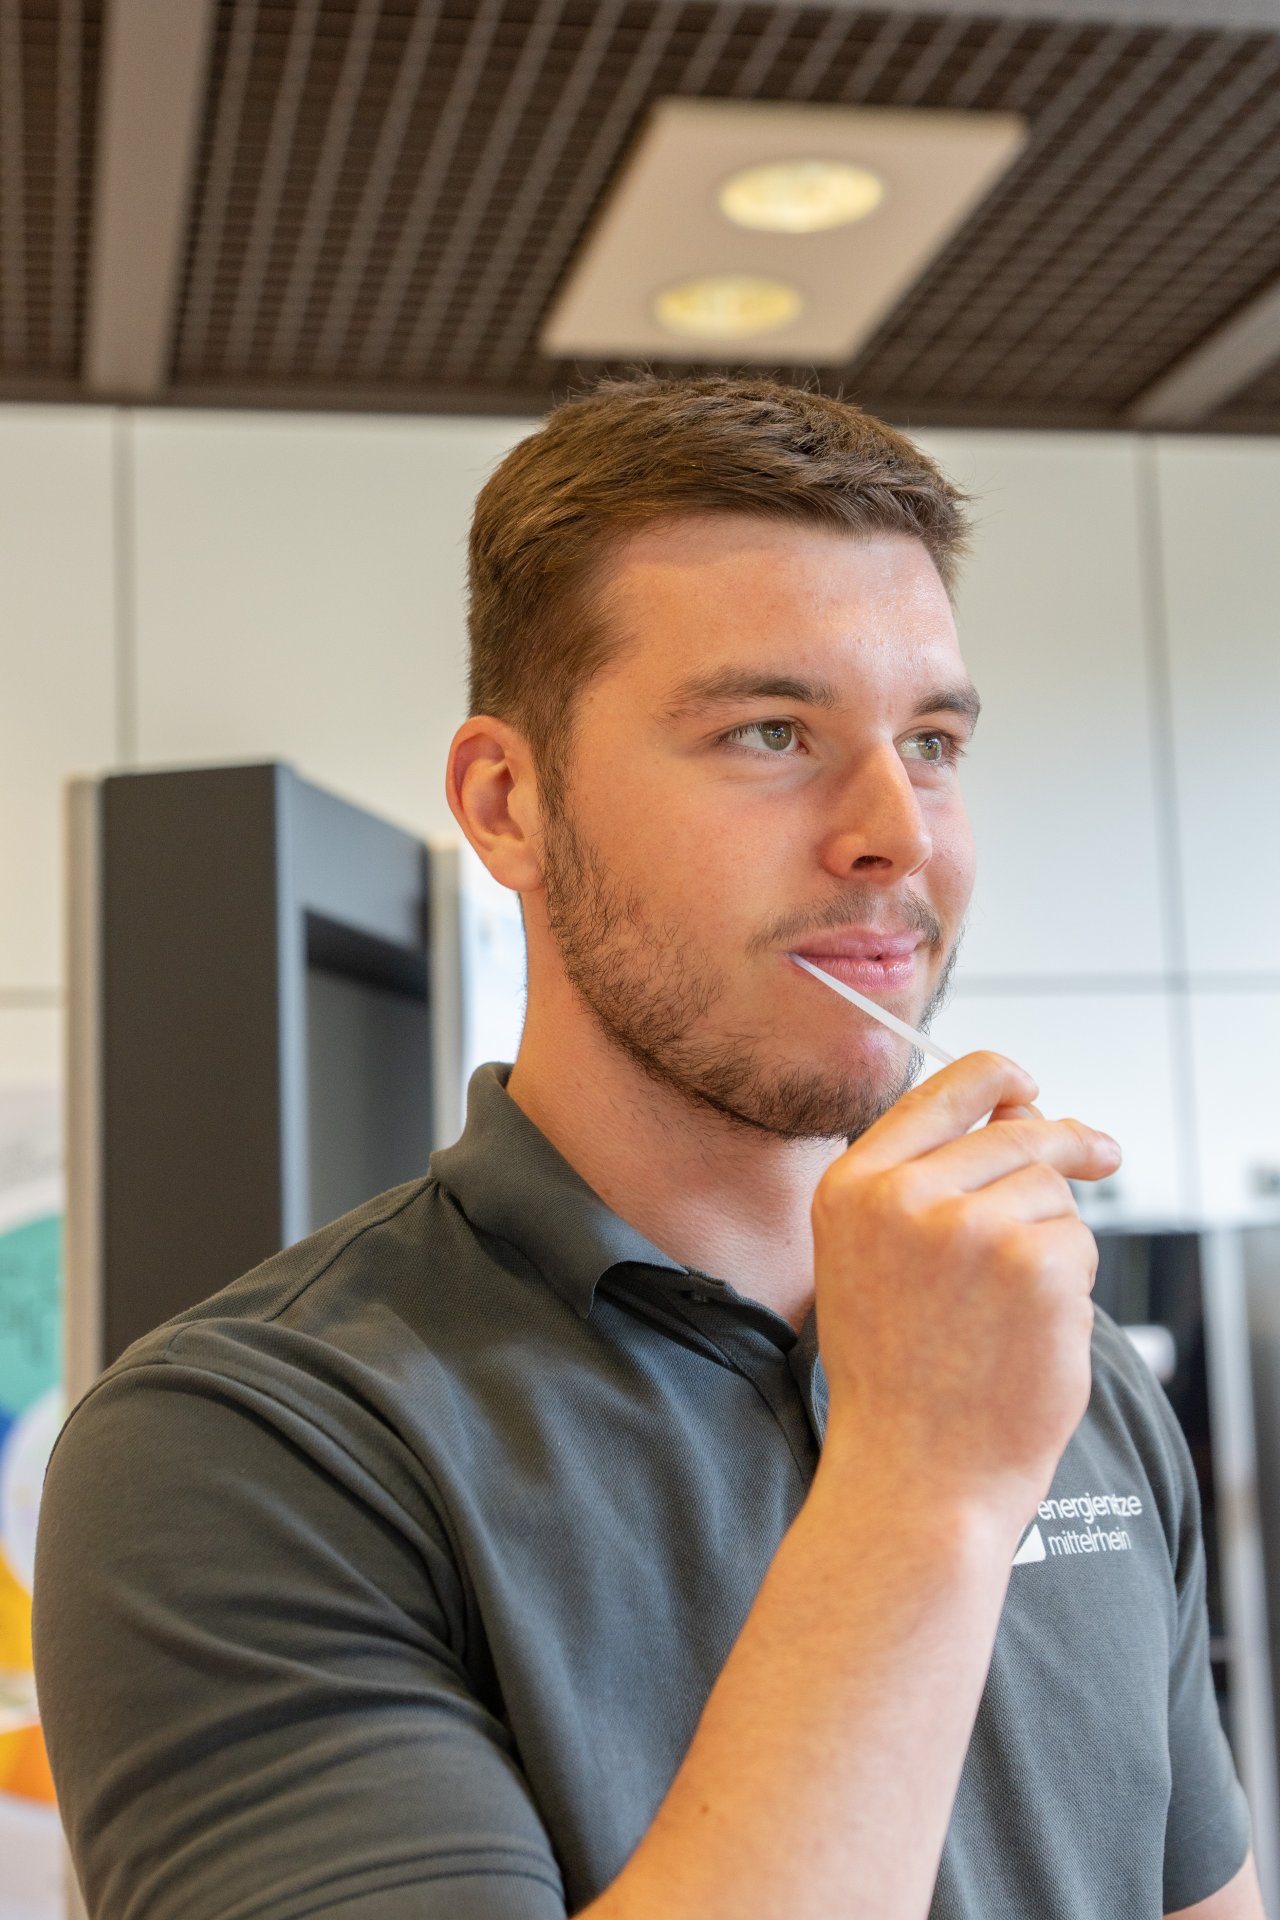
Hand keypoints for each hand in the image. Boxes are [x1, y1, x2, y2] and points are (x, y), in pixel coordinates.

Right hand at [811, 1051, 1121, 1538]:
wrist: (915, 1475)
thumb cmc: (898, 1380)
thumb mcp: (869, 1260)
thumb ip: (923, 1181)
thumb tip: (1021, 1113)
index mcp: (852, 1187)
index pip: (942, 1091)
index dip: (999, 1078)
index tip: (1031, 1086)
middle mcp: (904, 1196)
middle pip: (1016, 1131)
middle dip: (1068, 1143)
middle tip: (1102, 1154)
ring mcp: (971, 1227)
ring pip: (1052, 1191)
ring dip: (1053, 1238)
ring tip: (1010, 1308)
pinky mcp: (1033, 1264)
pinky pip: (1078, 1242)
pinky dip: (1070, 1284)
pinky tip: (1028, 1330)